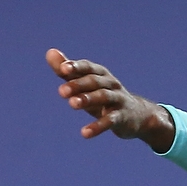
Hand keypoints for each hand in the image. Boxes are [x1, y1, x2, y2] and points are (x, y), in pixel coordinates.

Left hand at [46, 48, 174, 152]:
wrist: (136, 116)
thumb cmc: (104, 97)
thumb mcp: (86, 84)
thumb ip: (67, 71)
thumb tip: (50, 52)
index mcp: (101, 74)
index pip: (88, 67)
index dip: (76, 67)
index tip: (63, 69)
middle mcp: (110, 84)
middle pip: (94, 81)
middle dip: (78, 85)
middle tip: (61, 91)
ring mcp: (118, 100)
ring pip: (103, 97)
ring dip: (88, 99)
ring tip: (72, 104)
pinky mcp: (122, 117)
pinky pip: (110, 121)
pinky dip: (98, 126)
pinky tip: (85, 133)